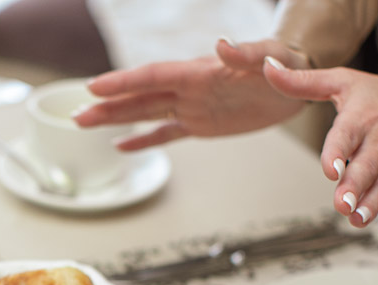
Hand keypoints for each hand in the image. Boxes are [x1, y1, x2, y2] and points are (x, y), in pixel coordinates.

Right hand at [72, 39, 309, 148]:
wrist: (301, 80)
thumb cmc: (289, 63)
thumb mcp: (272, 58)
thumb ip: (245, 54)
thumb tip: (221, 45)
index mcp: (201, 71)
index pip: (154, 76)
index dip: (124, 82)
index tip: (95, 87)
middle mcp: (189, 88)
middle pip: (140, 96)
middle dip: (108, 105)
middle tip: (76, 113)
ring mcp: (192, 106)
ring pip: (145, 113)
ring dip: (115, 119)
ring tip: (84, 123)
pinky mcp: (202, 124)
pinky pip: (167, 133)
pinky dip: (144, 141)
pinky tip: (121, 147)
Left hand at [261, 58, 377, 244]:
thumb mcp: (343, 81)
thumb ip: (303, 82)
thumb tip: (269, 69)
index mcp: (360, 120)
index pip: (346, 137)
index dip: (337, 153)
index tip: (331, 169)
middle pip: (366, 169)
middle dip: (354, 188)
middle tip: (342, 203)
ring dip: (371, 206)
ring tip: (357, 219)